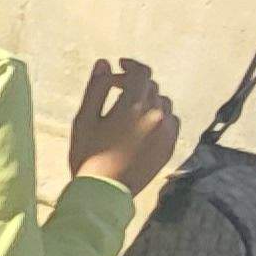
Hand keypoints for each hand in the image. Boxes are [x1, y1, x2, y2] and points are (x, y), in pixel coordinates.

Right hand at [69, 57, 179, 190]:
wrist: (105, 192)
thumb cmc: (88, 155)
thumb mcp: (84, 120)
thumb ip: (96, 89)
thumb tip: (104, 63)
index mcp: (133, 105)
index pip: (141, 72)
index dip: (130, 65)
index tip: (119, 65)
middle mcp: (156, 114)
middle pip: (150, 87)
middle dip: (133, 85)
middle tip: (115, 91)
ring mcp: (167, 131)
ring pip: (162, 103)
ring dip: (147, 101)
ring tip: (129, 112)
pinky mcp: (170, 145)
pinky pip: (170, 121)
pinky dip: (158, 118)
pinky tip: (142, 128)